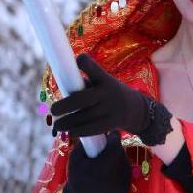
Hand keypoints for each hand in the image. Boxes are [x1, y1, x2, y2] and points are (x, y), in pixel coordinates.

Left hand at [51, 54, 171, 144]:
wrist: (139, 110)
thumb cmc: (112, 94)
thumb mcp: (104, 84)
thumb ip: (86, 85)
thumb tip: (63, 92)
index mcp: (105, 79)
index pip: (94, 69)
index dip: (86, 63)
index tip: (77, 60)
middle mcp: (108, 92)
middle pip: (82, 99)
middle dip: (65, 105)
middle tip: (53, 110)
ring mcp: (111, 108)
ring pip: (85, 116)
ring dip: (68, 122)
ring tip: (57, 125)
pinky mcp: (113, 122)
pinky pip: (93, 128)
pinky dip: (79, 131)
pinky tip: (70, 133)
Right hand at [63, 131, 130, 192]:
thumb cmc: (78, 178)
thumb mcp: (74, 159)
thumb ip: (85, 144)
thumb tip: (95, 131)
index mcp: (106, 163)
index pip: (115, 142)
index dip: (111, 138)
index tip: (106, 138)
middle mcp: (119, 170)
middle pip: (120, 150)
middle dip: (112, 148)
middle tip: (103, 151)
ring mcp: (125, 179)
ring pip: (123, 159)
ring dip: (116, 157)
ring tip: (104, 162)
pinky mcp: (128, 184)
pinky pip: (125, 169)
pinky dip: (118, 168)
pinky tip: (108, 172)